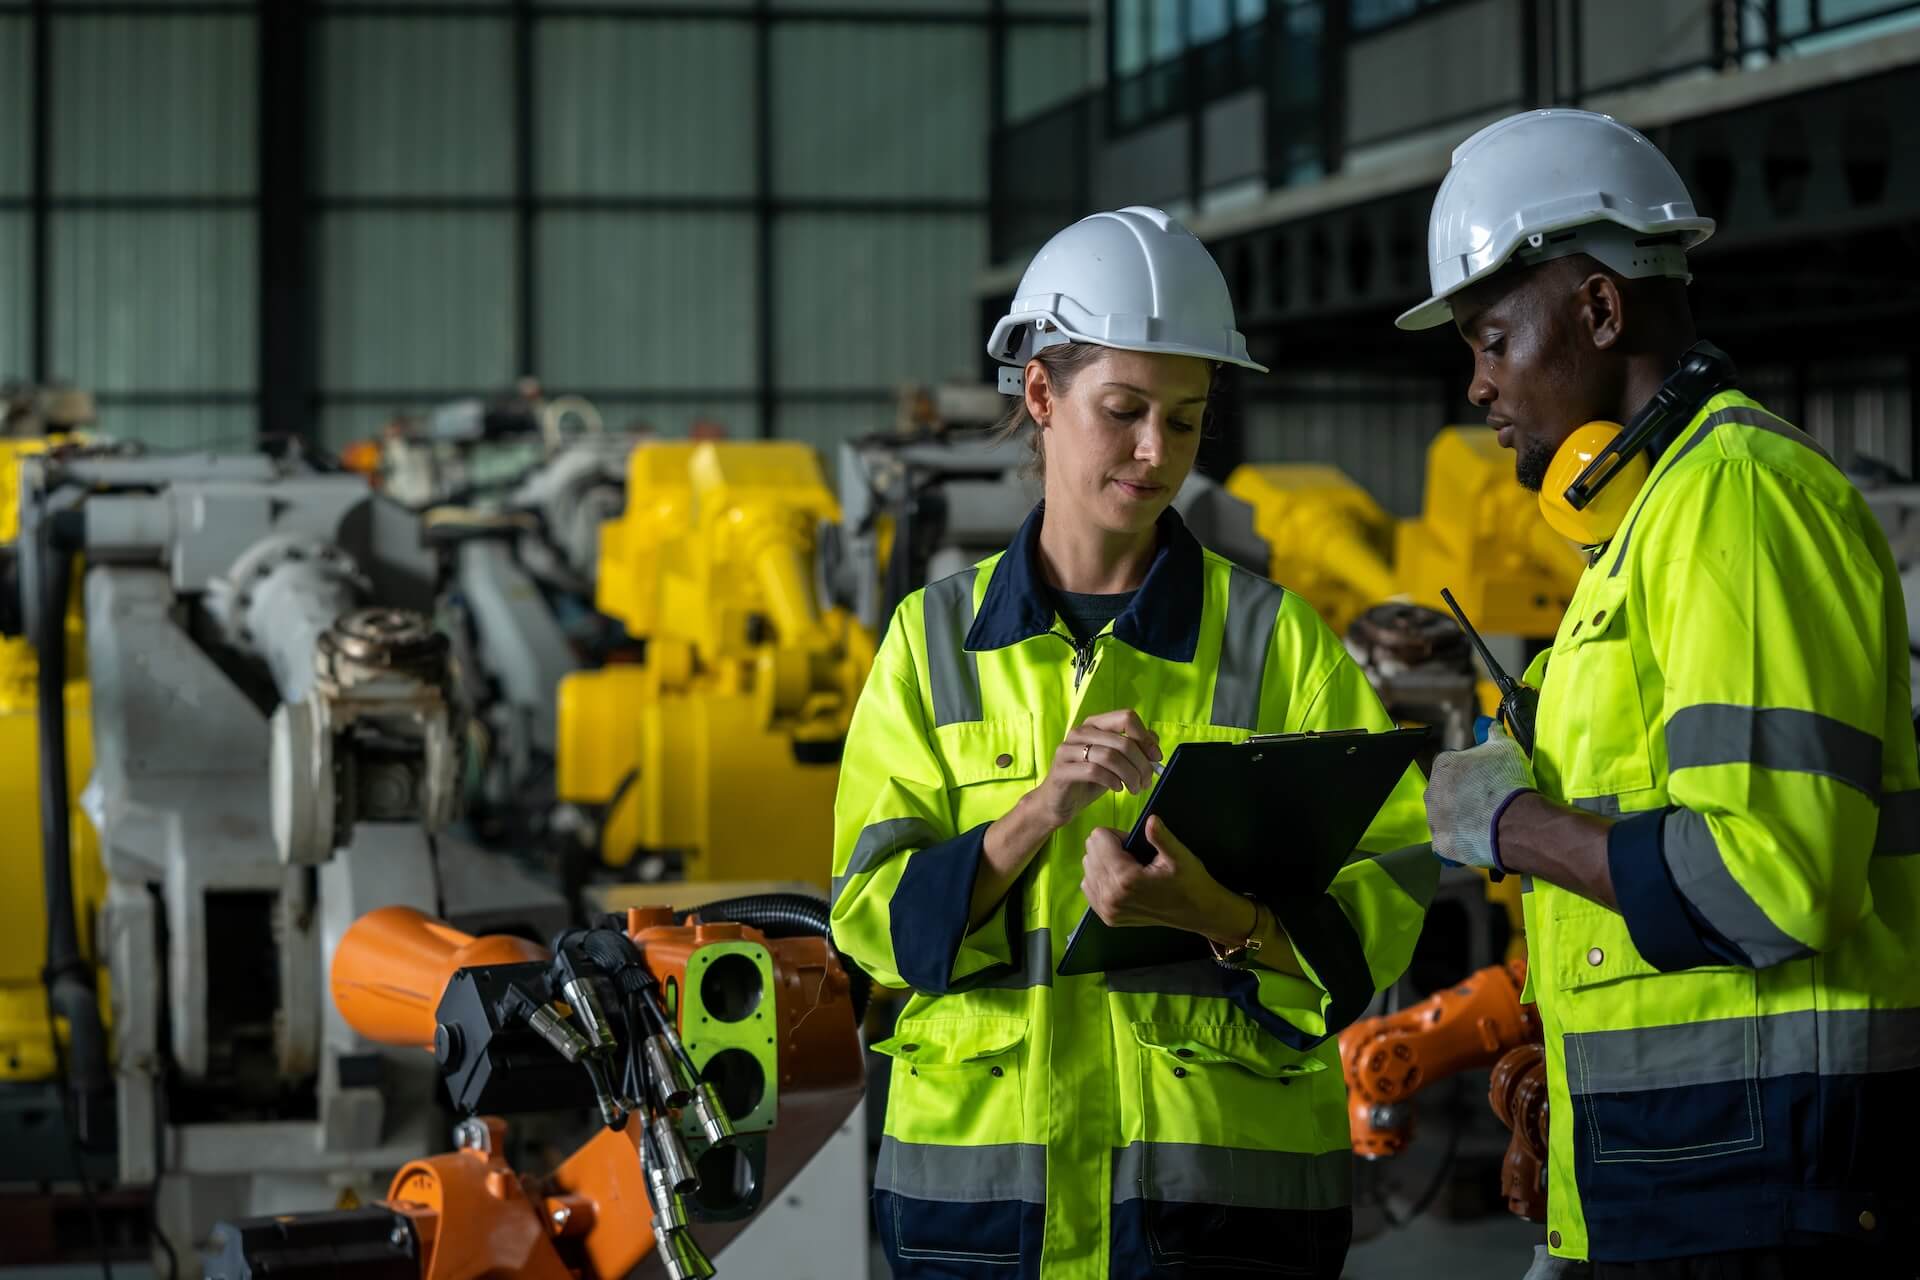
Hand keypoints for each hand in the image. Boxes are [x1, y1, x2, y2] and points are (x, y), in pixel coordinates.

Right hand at [1025, 709, 1161, 829]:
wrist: (1060, 802)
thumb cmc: (1090, 780)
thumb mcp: (1117, 762)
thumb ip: (1134, 748)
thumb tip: (1154, 741)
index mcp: (1095, 724)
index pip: (1126, 717)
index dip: (1145, 737)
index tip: (1156, 757)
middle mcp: (1080, 732)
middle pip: (1122, 741)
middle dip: (1141, 764)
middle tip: (1146, 781)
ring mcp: (1068, 749)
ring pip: (1110, 756)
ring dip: (1129, 775)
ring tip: (1135, 788)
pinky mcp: (1062, 770)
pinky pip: (1094, 771)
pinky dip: (1112, 781)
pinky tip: (1117, 788)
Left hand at [1080, 816, 1245, 936]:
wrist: (1198, 912)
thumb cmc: (1190, 881)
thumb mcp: (1180, 856)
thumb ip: (1161, 837)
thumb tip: (1150, 820)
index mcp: (1125, 879)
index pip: (1098, 839)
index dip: (1118, 835)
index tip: (1135, 844)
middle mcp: (1111, 897)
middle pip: (1090, 852)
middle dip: (1109, 848)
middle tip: (1135, 856)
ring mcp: (1108, 910)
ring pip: (1087, 869)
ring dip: (1104, 863)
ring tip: (1129, 868)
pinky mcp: (1108, 917)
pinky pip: (1089, 887)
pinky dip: (1101, 878)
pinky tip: (1120, 880)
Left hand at [1426, 725, 1534, 871]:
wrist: (1514, 820)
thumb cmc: (1508, 781)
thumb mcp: (1506, 748)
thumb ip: (1492, 734)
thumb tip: (1487, 724)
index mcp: (1443, 765)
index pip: (1451, 766)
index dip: (1470, 774)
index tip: (1485, 781)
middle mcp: (1431, 791)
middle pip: (1445, 793)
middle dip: (1462, 797)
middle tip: (1487, 803)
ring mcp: (1434, 819)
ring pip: (1444, 818)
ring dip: (1460, 820)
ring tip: (1486, 823)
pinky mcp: (1441, 844)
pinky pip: (1448, 843)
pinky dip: (1460, 842)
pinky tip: (1478, 840)